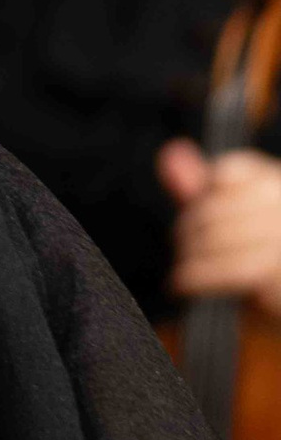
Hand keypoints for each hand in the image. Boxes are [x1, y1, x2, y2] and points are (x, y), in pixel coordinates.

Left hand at [159, 139, 280, 320]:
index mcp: (279, 186)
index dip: (204, 197)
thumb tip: (170, 154)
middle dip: (189, 231)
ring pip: (215, 238)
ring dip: (189, 257)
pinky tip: (183, 284)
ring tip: (183, 272)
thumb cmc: (272, 274)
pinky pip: (226, 269)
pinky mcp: (276, 271)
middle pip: (215, 206)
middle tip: (182, 251)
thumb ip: (206, 192)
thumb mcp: (244, 227)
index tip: (197, 219)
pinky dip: (197, 277)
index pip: (229, 172)